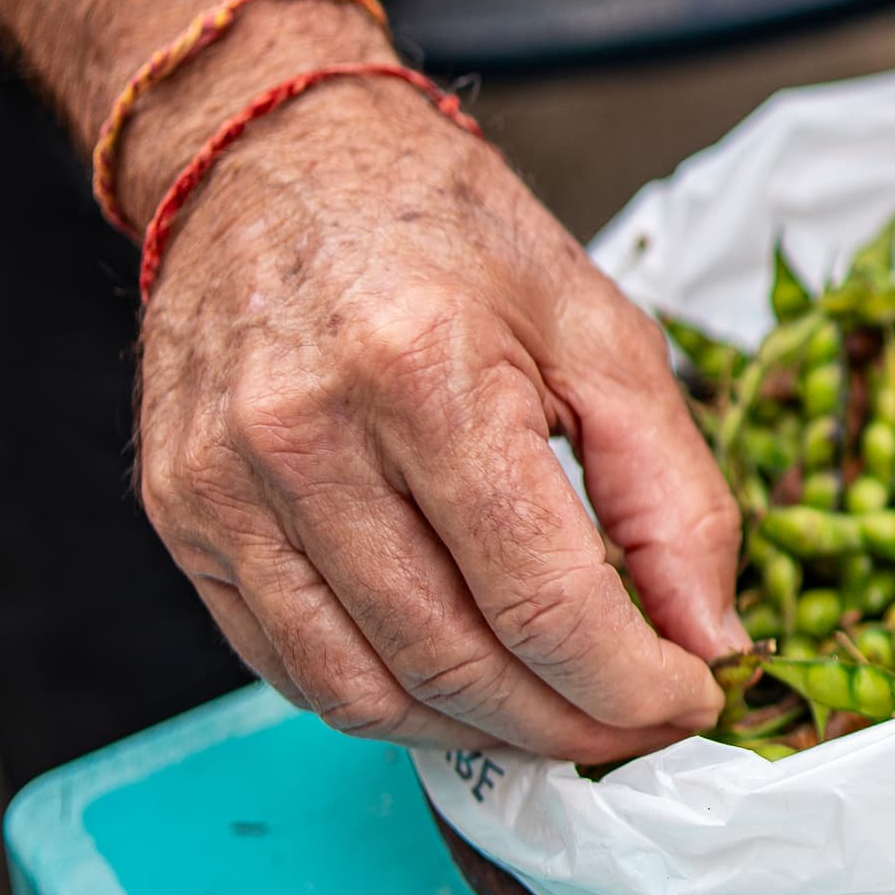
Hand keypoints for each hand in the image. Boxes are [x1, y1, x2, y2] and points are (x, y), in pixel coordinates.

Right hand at [132, 76, 743, 759]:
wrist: (273, 160)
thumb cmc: (446, 238)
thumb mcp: (602, 334)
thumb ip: (674, 496)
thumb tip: (712, 641)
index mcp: (423, 372)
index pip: (541, 600)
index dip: (631, 681)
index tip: (691, 696)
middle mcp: (306, 436)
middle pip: (454, 661)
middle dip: (569, 721)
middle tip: (639, 720)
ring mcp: (225, 485)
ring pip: (365, 690)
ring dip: (482, 733)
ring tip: (560, 713)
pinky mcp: (182, 516)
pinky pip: (291, 666)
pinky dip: (389, 701)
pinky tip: (461, 683)